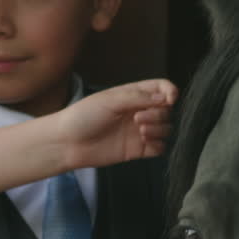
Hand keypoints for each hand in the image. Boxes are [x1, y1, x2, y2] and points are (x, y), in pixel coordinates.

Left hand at [58, 79, 177, 167]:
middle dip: (158, 114)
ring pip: (166, 128)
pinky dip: (159, 145)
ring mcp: (139, 132)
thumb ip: (139, 97)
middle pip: (165, 110)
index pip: (161, 88)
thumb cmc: (84, 116)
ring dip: (159, 128)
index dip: (170, 92)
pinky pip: (160, 148)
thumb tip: (166, 96)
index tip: (169, 99)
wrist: (68, 143)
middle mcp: (139, 111)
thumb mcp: (111, 100)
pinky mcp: (137, 150)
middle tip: (138, 119)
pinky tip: (144, 143)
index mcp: (132, 95)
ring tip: (140, 131)